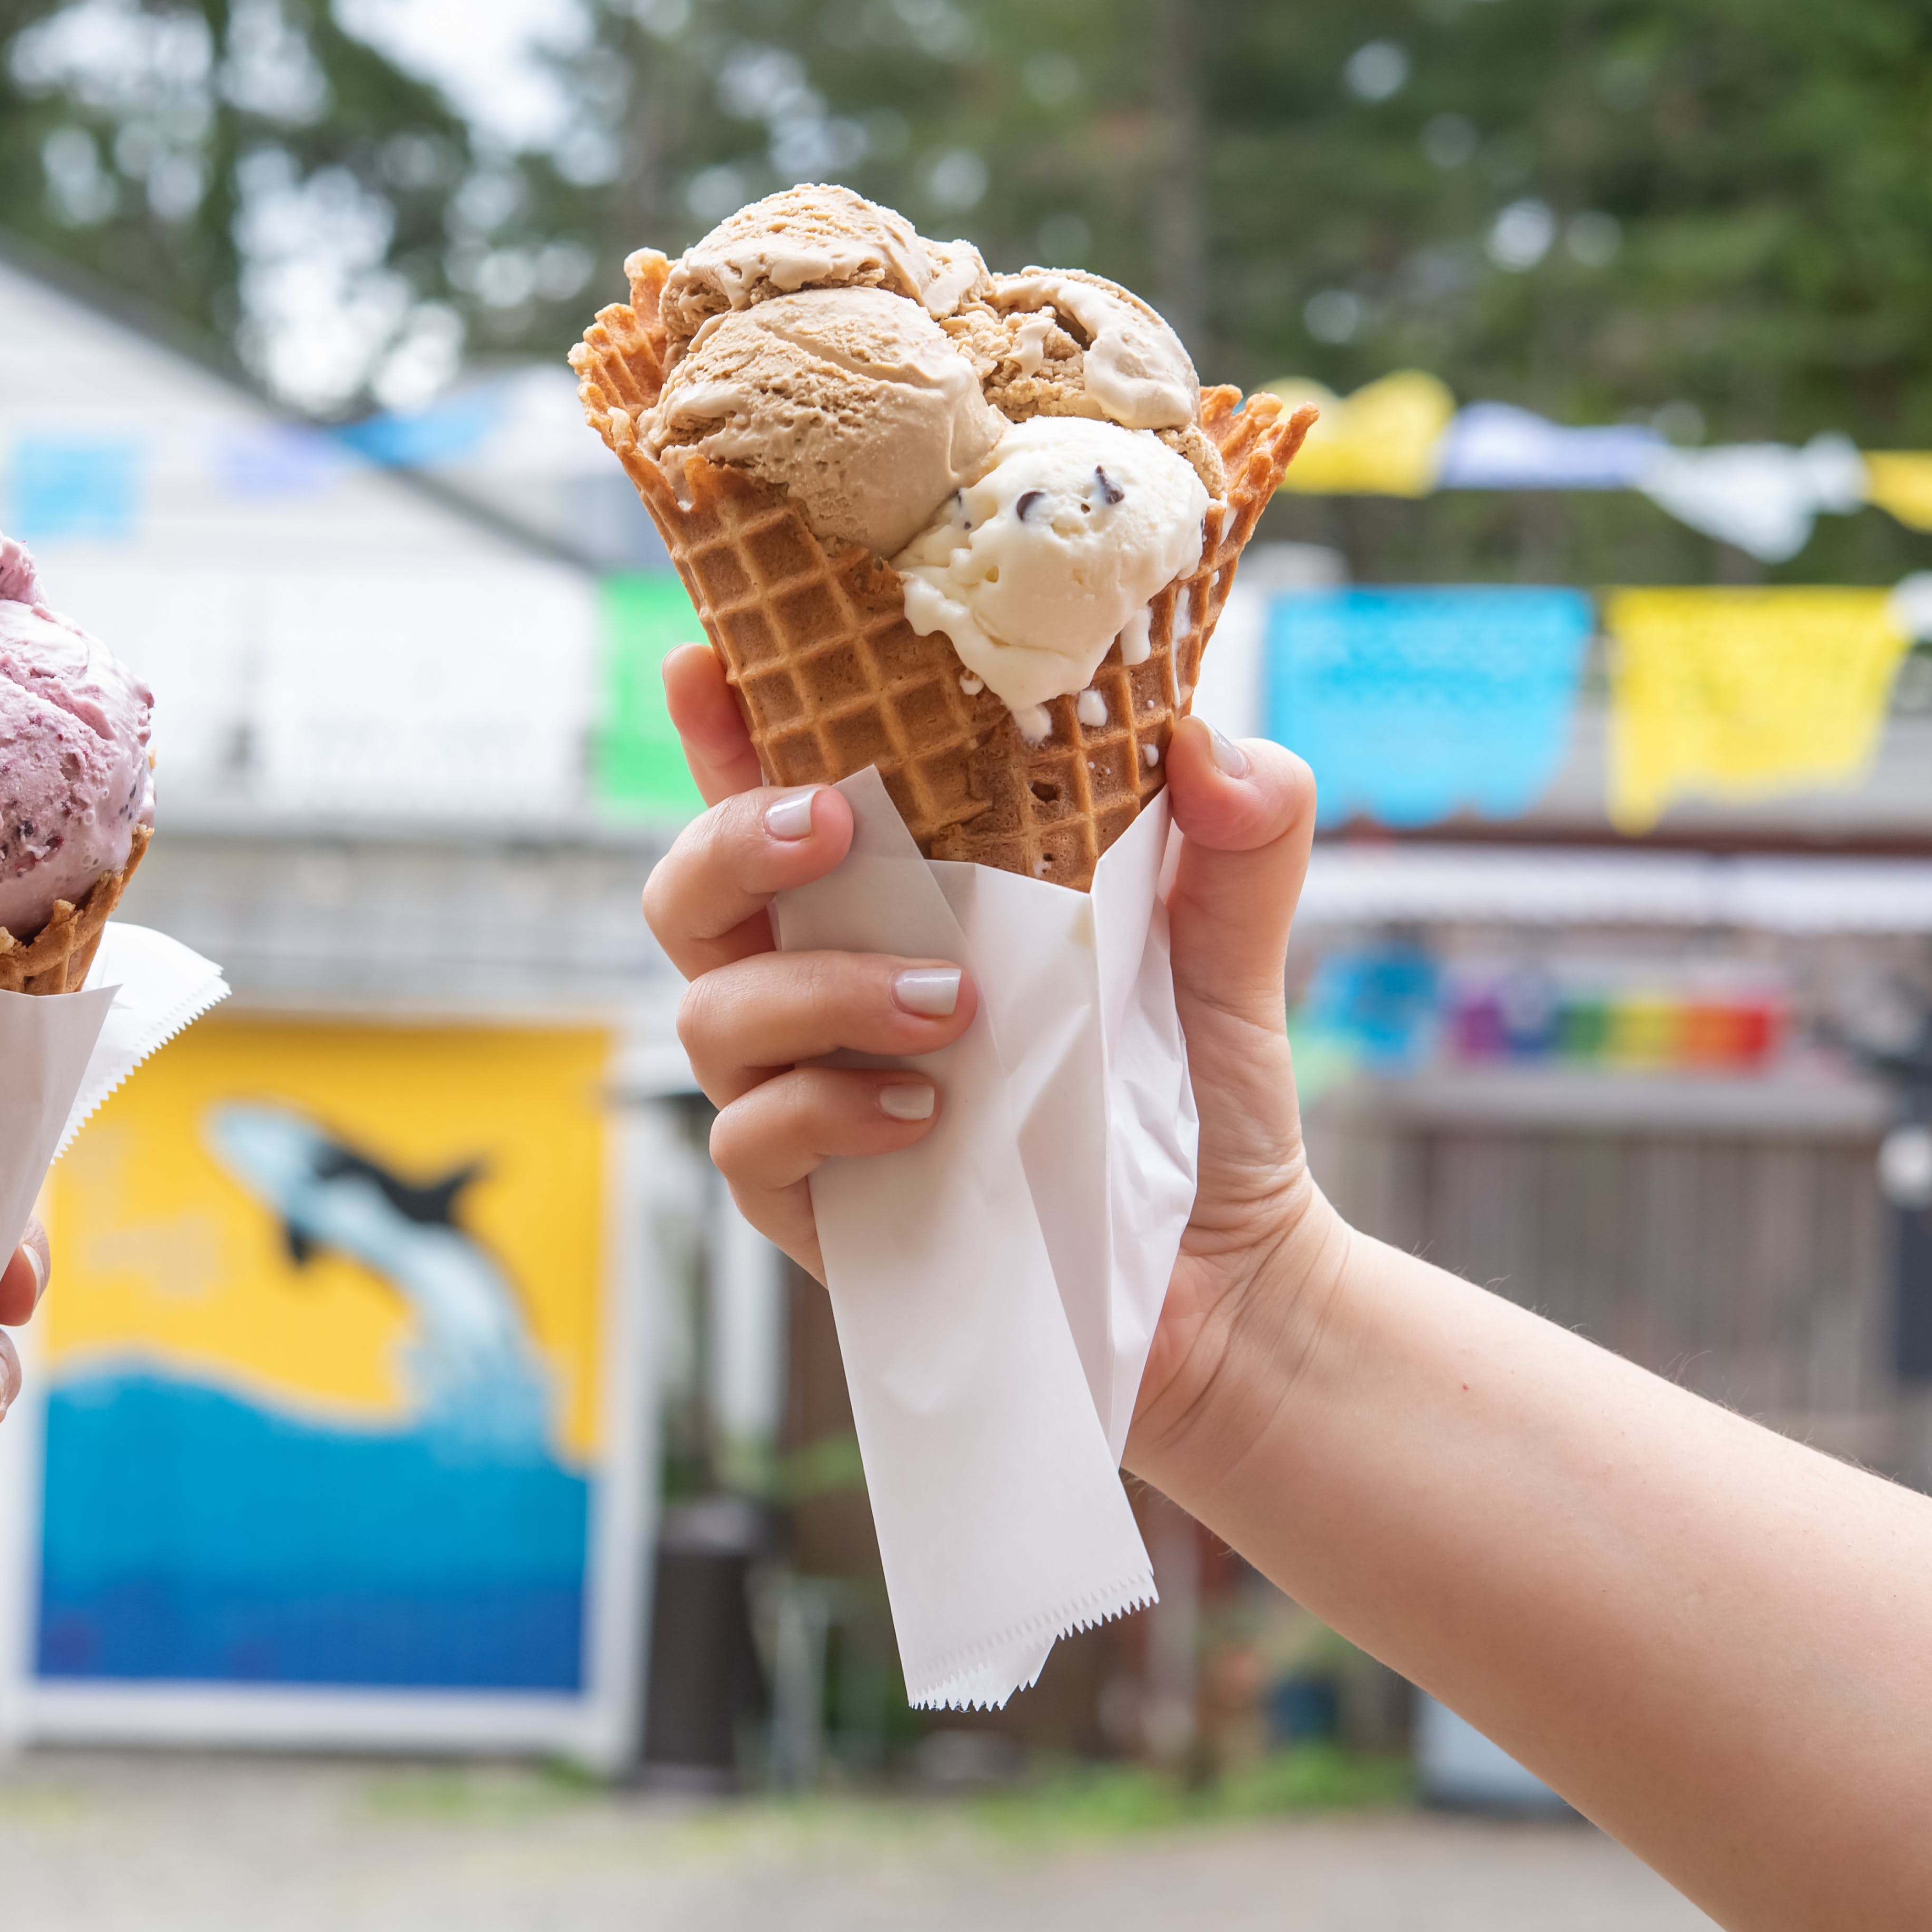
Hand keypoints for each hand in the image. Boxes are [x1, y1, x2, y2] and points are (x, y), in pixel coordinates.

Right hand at [641, 643, 1346, 1476]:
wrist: (1225, 1275)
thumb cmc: (1196, 1095)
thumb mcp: (1233, 946)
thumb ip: (1244, 830)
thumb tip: (1209, 741)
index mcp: (888, 896)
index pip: (770, 788)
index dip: (720, 723)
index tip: (710, 656)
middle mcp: (814, 981)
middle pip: (687, 888)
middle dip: (731, 836)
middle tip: (831, 822)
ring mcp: (796, 1092)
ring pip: (713, 1011)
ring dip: (818, 988)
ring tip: (952, 1004)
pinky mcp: (806, 1200)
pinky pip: (752, 1139)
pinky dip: (825, 1111)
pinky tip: (924, 1114)